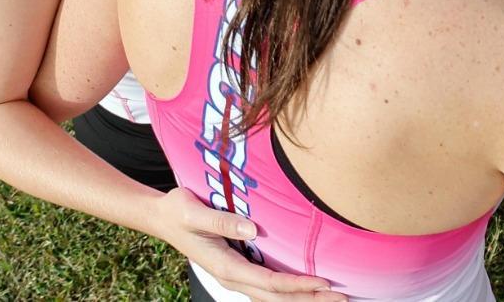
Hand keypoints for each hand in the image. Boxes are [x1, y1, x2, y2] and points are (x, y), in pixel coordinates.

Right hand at [147, 188, 344, 301]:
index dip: (297, 284)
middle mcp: (233, 277)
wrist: (161, 217)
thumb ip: (223, 221)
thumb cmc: (178, 210)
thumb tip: (252, 229)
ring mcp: (236, 275)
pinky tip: (306, 288)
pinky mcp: (239, 269)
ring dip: (303, 298)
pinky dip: (289, 290)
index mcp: (225, 267)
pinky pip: (268, 287)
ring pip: (274, 296)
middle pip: (276, 297)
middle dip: (309, 299)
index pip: (269, 282)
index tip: (323, 283)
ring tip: (332, 297)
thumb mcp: (194, 211)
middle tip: (342, 297)